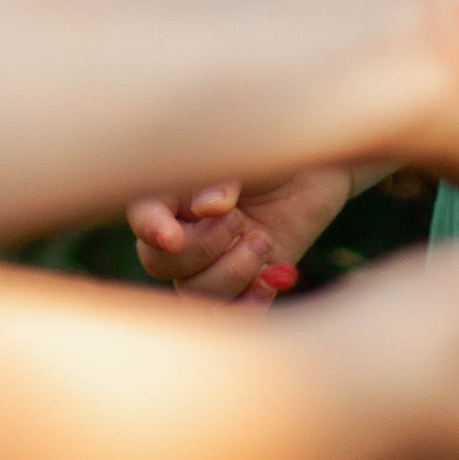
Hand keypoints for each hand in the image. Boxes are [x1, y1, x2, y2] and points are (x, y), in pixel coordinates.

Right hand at [126, 165, 355, 304]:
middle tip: (239, 221)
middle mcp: (184, 229)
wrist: (315, 166)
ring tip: (263, 242)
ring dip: (232, 274)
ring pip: (194, 294)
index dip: (152, 230)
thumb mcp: (246, 149)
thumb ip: (222, 175)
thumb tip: (206, 208)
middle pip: (160, 264)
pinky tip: (271, 279)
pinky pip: (230, 314)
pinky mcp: (244, 283)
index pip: (143, 216)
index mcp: (172, 190)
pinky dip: (249, 305)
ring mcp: (212, 260)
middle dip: (202, 249)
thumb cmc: (272, 145)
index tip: (173, 236)